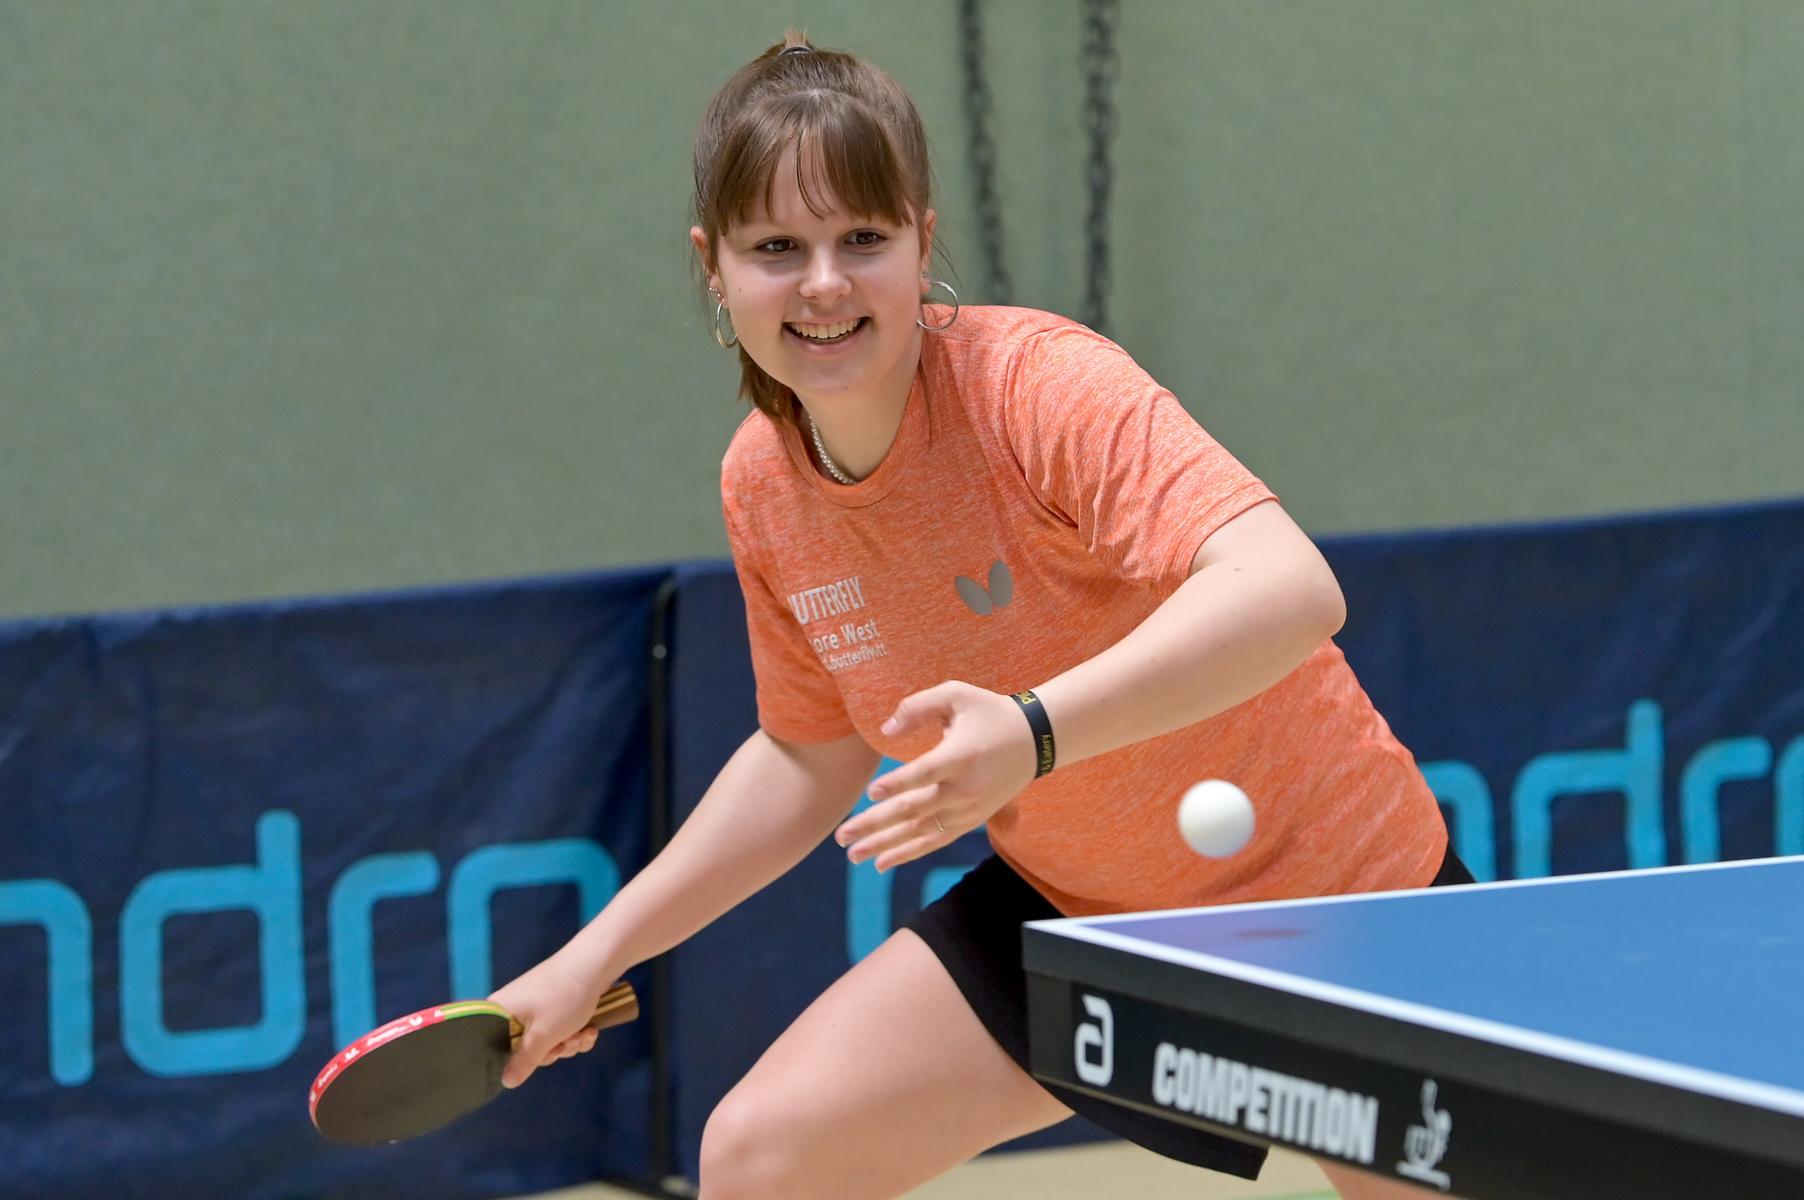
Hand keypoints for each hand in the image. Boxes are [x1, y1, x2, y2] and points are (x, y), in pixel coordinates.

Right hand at [489, 952, 614, 1089]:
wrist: (596, 962)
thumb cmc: (563, 998)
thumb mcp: (543, 1036)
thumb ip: (523, 1061)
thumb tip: (505, 1081)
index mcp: (499, 1013)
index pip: (498, 1049)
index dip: (522, 1060)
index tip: (541, 1056)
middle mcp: (513, 1009)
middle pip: (527, 1048)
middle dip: (554, 1050)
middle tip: (568, 1042)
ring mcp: (535, 1005)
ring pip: (548, 1041)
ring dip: (570, 1042)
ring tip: (584, 1031)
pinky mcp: (555, 1003)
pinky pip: (560, 1030)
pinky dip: (576, 1032)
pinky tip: (591, 1028)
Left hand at [834, 682, 1037, 871]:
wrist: (1035, 740)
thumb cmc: (989, 712)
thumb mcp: (956, 694)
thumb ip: (918, 707)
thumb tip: (885, 731)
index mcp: (961, 755)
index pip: (925, 773)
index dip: (898, 783)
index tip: (871, 792)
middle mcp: (964, 788)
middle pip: (915, 810)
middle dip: (875, 825)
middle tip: (842, 837)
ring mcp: (968, 810)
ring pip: (921, 832)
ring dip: (885, 846)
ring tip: (853, 855)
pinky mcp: (971, 821)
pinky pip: (935, 840)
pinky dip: (908, 852)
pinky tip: (881, 862)